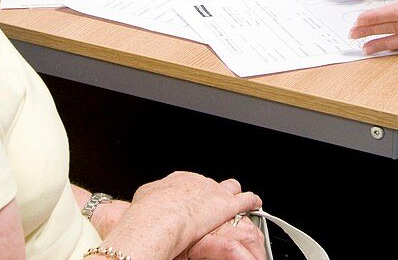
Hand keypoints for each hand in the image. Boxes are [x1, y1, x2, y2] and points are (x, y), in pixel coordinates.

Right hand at [104, 172, 260, 259]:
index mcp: (177, 179)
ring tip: (236, 197)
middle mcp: (197, 182)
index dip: (191, 192)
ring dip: (234, 193)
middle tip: (209, 205)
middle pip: (209, 184)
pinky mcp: (227, 205)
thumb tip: (143, 204)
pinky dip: (252, 201)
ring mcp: (213, 191)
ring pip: (230, 186)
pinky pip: (246, 199)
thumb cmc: (148, 212)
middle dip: (211, 193)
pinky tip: (255, 203)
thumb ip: (149, 199)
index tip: (190, 200)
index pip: (188, 182)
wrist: (159, 217)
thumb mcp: (142, 199)